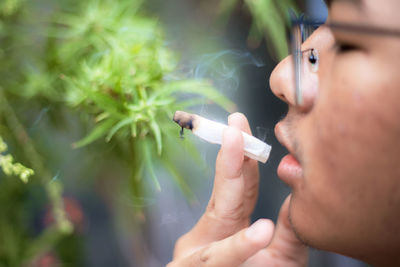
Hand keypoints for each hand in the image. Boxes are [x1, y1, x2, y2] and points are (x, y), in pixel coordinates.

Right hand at [167, 113, 307, 266]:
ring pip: (216, 242)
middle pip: (221, 202)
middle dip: (231, 164)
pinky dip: (238, 251)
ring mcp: (197, 264)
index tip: (243, 127)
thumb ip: (288, 234)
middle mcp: (204, 242)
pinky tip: (259, 234)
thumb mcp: (276, 260)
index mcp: (221, 229)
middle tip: (237, 130)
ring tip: (244, 164)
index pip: (234, 189)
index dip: (240, 158)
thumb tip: (299, 202)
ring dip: (233, 202)